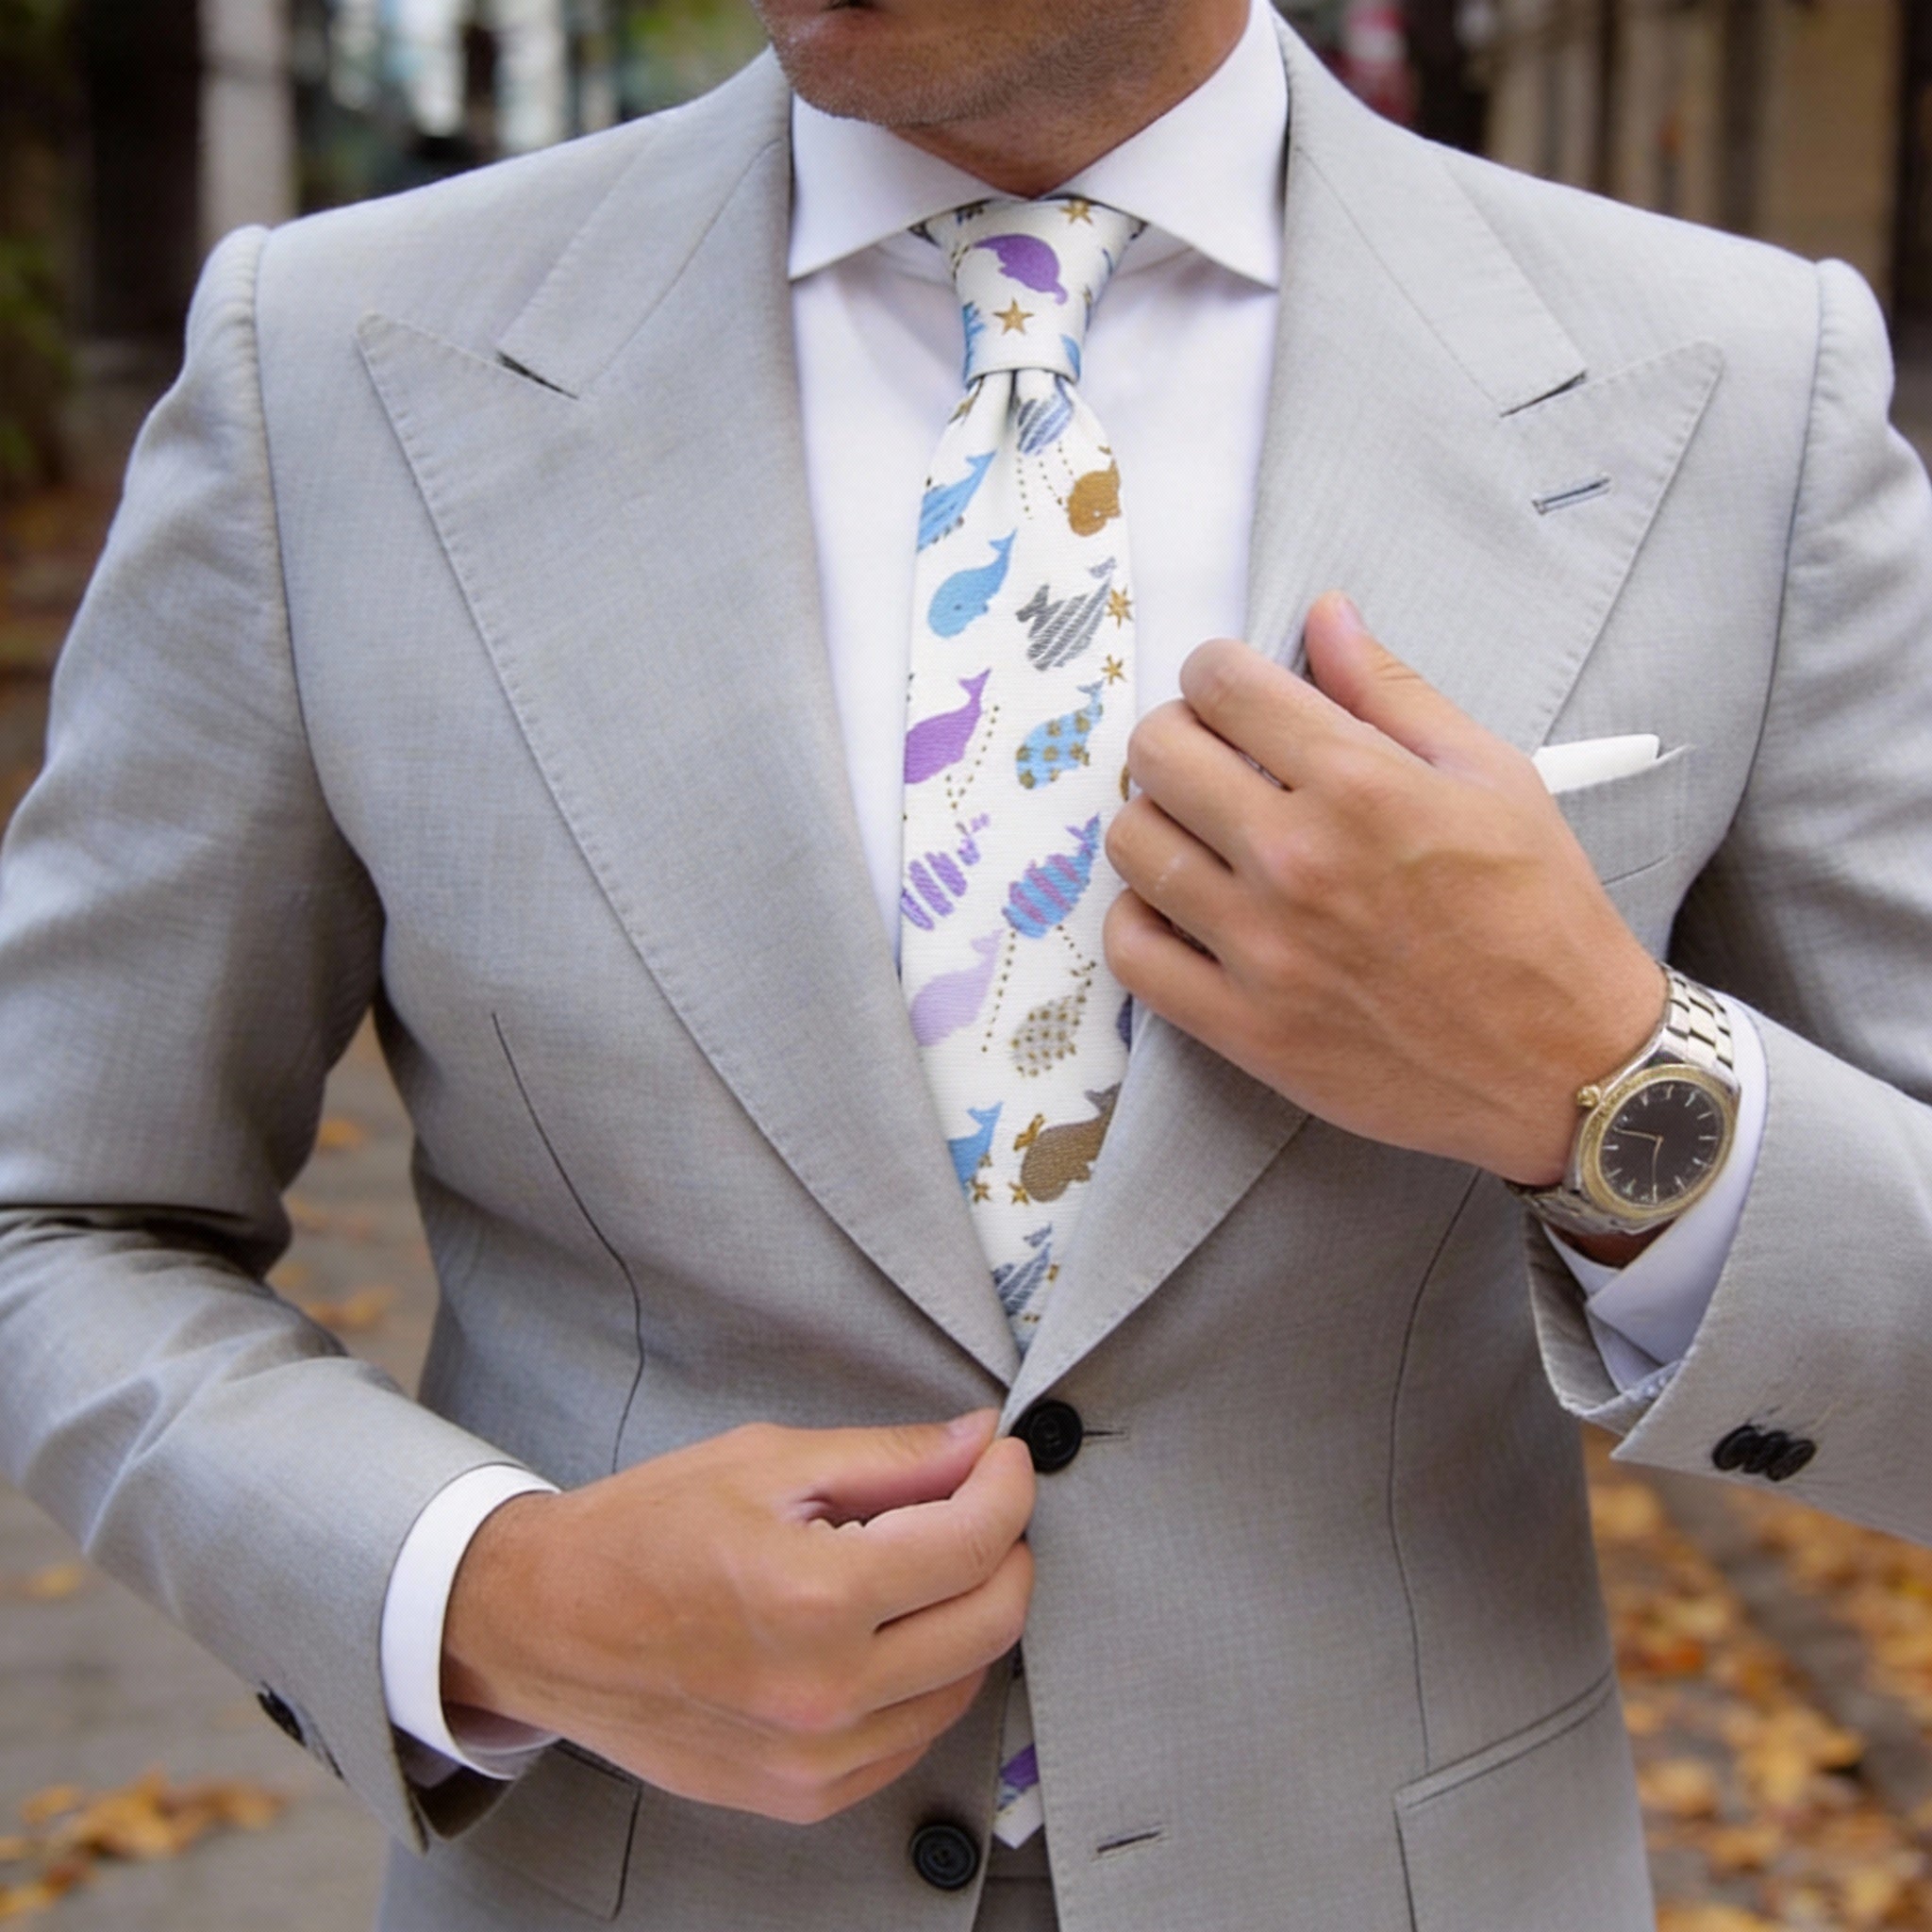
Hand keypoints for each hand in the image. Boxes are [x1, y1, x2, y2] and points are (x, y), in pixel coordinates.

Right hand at [441, 1412, 1034, 1823]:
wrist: (545, 1624)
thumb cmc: (641, 1533)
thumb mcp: (766, 1462)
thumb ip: (889, 1457)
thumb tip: (980, 1442)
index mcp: (815, 1598)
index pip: (973, 1541)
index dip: (1007, 1485)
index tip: (1003, 1457)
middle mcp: (825, 1693)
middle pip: (992, 1621)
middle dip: (1006, 1547)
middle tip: (979, 1501)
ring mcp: (815, 1760)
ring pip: (965, 1684)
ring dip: (970, 1614)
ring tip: (924, 1561)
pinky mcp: (802, 1796)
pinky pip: (913, 1737)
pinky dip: (927, 1678)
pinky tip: (890, 1630)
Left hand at [1103, 593, 1663, 1185]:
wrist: (1567, 1065)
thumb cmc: (1540, 914)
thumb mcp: (1492, 776)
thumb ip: (1392, 692)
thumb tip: (1324, 614)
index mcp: (1360, 784)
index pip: (1221, 684)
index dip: (1216, 672)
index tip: (1233, 693)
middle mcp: (1297, 859)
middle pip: (1158, 752)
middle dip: (1178, 735)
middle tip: (1213, 758)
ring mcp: (1261, 949)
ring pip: (1132, 844)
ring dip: (1155, 822)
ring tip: (1200, 834)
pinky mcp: (1242, 1027)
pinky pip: (1131, 952)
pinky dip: (1141, 919)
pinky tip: (1182, 909)